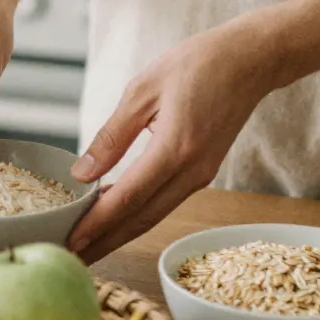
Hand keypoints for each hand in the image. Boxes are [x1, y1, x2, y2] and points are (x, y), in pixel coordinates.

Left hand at [68, 21, 275, 262]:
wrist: (250, 60)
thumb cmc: (197, 64)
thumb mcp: (143, 90)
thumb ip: (112, 135)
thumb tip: (82, 173)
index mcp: (175, 149)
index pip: (128, 198)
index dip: (97, 223)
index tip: (69, 241)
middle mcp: (192, 171)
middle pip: (141, 219)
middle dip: (105, 242)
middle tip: (71, 259)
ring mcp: (201, 175)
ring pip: (154, 214)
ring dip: (119, 233)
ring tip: (87, 246)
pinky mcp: (203, 171)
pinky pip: (165, 200)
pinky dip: (138, 213)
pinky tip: (114, 216)